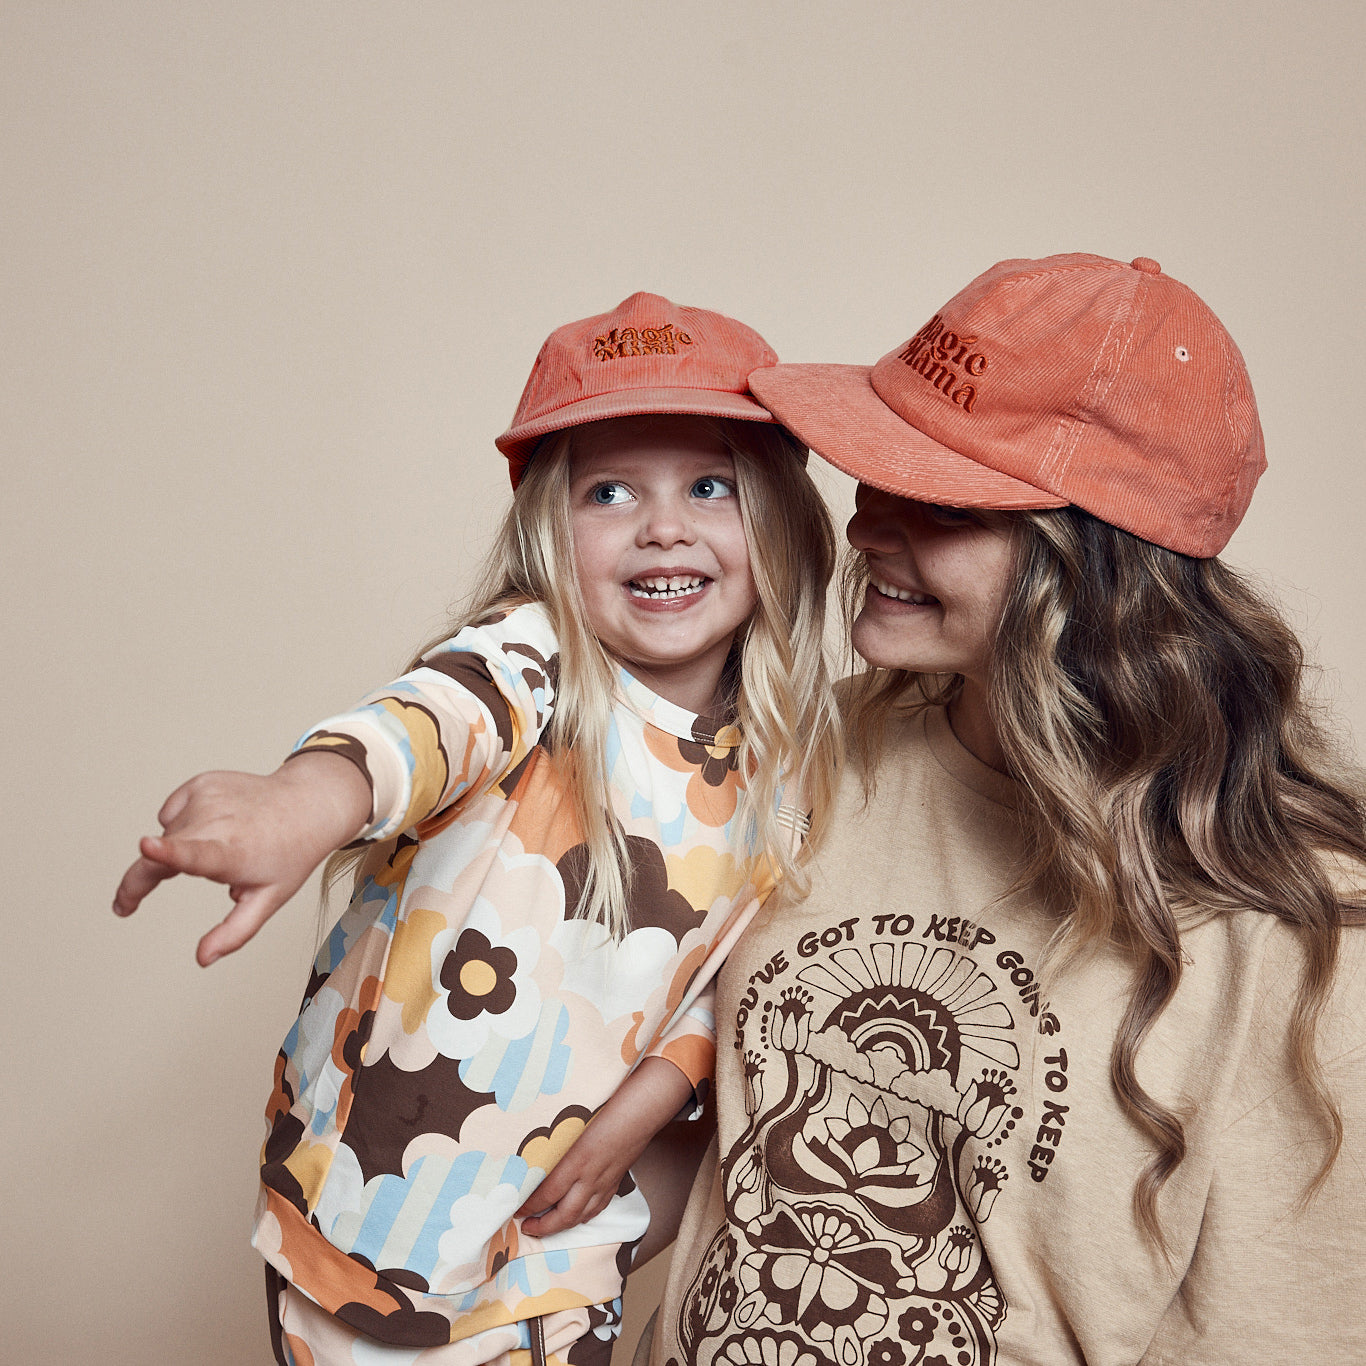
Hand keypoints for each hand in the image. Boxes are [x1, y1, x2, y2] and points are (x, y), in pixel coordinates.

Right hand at [112, 752, 370, 965]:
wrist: (308, 805)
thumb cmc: (289, 855)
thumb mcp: (268, 900)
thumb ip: (234, 933)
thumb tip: (202, 959)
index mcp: (232, 852)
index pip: (197, 855)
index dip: (168, 853)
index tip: (147, 846)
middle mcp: (218, 820)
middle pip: (157, 854)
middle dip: (138, 882)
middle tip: (126, 906)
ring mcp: (207, 796)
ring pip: (168, 834)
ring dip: (181, 848)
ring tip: (223, 847)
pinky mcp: (201, 782)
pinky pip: (174, 813)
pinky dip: (186, 824)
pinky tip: (216, 825)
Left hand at [517, 1057, 695, 1237]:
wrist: (641, 1111)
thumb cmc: (607, 1110)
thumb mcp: (575, 1125)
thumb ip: (558, 1144)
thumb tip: (533, 1159)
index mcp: (577, 1160)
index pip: (548, 1193)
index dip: (530, 1205)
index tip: (516, 1209)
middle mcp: (591, 1177)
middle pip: (564, 1215)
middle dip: (543, 1226)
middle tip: (527, 1227)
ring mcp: (605, 1182)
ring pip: (581, 1216)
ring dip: (561, 1226)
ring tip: (546, 1226)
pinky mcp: (615, 1182)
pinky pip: (597, 1208)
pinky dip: (583, 1217)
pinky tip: (576, 1216)